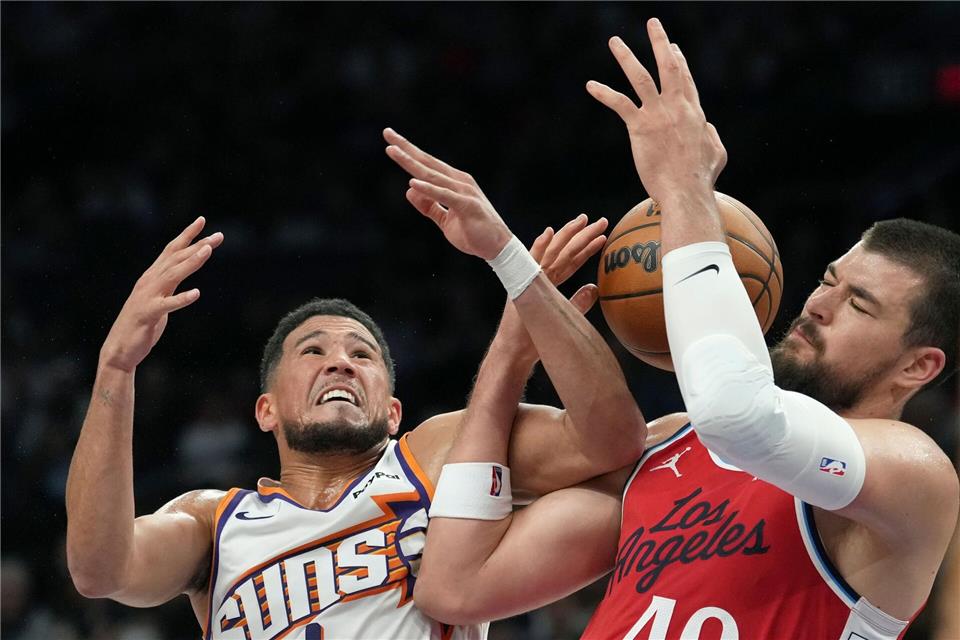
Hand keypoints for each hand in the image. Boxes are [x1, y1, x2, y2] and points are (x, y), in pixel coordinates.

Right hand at [99, 217, 222, 372]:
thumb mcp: (157, 298)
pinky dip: (181, 299)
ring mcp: (148, 297)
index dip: (186, 235)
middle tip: (218, 236)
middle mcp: (149, 282)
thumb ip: (168, 284)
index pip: (171, 250)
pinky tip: (196, 293)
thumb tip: (182, 270)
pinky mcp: (149, 314)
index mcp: (152, 277)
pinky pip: (167, 305)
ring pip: (172, 275)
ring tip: (208, 251)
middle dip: (198, 245)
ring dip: (191, 262)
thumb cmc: (141, 323)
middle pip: (176, 258)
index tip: (202, 220)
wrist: (120, 348)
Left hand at [383, 128, 512, 260]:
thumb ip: (428, 206)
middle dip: (406, 148)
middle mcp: (458, 181)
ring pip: (432, 175)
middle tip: (387, 133)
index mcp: (453, 182)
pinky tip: (413, 183)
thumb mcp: (445, 220)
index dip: (408, 152)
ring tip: (393, 152)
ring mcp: (464, 192)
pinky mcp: (468, 205)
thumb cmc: (473, 232)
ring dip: (412, 163)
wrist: (498, 248)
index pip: (426, 164)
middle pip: (427, 162)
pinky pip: (445, 195)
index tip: (390, 140)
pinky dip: (429, 189)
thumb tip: (409, 190)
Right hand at [499, 214, 606, 362]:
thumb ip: (578, 301)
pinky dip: (539, 247)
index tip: (602, 235)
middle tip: (600, 221)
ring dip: (569, 235)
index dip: (586, 248)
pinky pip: (532, 262)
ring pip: (553, 252)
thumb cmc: (535, 338)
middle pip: (564, 251)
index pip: (571, 261)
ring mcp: (531, 278)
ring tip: (585, 221)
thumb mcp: (562, 315)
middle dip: (582, 235)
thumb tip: (595, 289)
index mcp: (548, 282)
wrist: (514, 348)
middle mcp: (540, 276)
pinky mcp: (523, 284)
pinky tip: (548, 233)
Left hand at [586, 18, 725, 206]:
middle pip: (669, 66)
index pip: (685, 79)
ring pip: (641, 77)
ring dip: (626, 57)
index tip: (673, 47)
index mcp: (694, 112)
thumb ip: (712, 135)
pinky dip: (604, 93)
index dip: (679, 61)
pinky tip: (591, 85)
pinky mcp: (640, 127)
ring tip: (615, 41)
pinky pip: (620, 103)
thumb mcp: (717, 153)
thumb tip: (708, 127)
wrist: (686, 190)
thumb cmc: (701, 178)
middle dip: (660, 42)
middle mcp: (677, 107)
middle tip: (652, 23)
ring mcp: (658, 114)